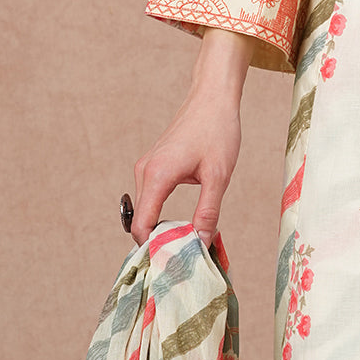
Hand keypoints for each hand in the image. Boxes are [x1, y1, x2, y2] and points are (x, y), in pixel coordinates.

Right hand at [130, 29, 253, 245]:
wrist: (213, 96)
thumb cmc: (218, 131)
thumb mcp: (219, 175)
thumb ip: (208, 212)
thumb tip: (200, 244)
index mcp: (157, 176)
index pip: (140, 226)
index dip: (153, 248)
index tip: (173, 262)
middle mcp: (144, 172)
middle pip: (140, 221)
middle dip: (159, 240)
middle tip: (185, 256)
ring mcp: (147, 167)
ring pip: (146, 210)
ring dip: (161, 226)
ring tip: (187, 238)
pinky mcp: (153, 164)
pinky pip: (151, 197)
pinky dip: (162, 212)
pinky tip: (184, 219)